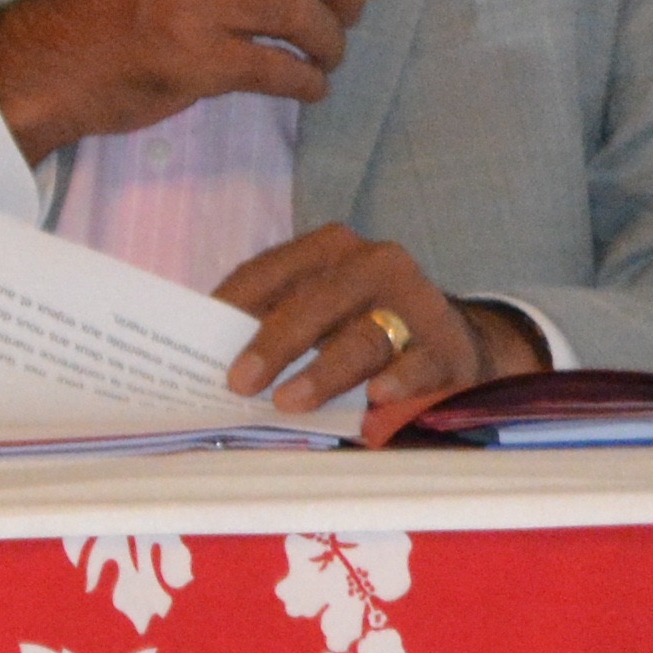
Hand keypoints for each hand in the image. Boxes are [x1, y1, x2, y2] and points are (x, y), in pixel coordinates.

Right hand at [0, 0, 375, 151]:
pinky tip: (308, 89)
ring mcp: (197, 2)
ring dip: (330, 44)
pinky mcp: (197, 59)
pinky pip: (280, 69)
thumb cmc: (118, 3)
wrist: (52, 59)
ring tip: (326, 60)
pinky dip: (306, 83)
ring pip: (303, 16)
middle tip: (352, 18)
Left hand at [211, 225, 538, 441]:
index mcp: (328, 250)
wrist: (451, 341)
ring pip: (364, 336)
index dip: (234, 307)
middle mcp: (372, 264)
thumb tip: (209, 364)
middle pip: (316, 302)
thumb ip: (273, 323)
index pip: (270, 272)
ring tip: (289, 402)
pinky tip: (377, 396)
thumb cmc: (361, 326)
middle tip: (240, 383)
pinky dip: (398, 379)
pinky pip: (418, 363)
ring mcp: (414, 303)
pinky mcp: (446, 345)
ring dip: (324, 371)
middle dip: (275, 343)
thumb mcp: (318, 313)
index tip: (201, 348)